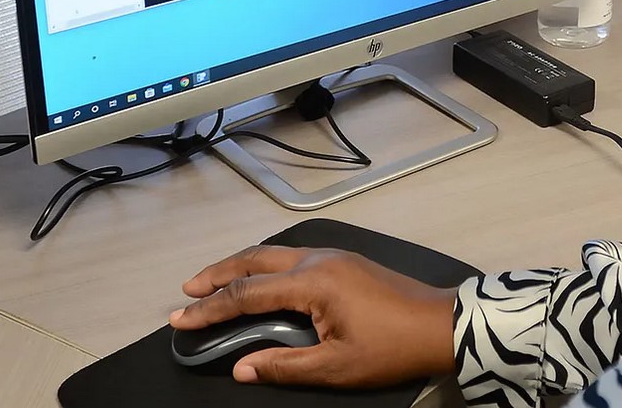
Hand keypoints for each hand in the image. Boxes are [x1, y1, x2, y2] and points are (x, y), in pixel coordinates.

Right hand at [170, 246, 458, 387]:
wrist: (441, 324)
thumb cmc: (392, 347)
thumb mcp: (336, 367)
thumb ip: (284, 365)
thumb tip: (242, 367)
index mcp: (313, 282)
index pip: (248, 293)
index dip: (210, 308)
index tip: (180, 318)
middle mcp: (319, 259)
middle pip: (256, 259)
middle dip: (218, 274)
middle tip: (187, 291)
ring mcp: (334, 256)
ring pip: (274, 253)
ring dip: (242, 266)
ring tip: (214, 284)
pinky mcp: (345, 261)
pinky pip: (293, 256)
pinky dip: (265, 266)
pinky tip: (260, 281)